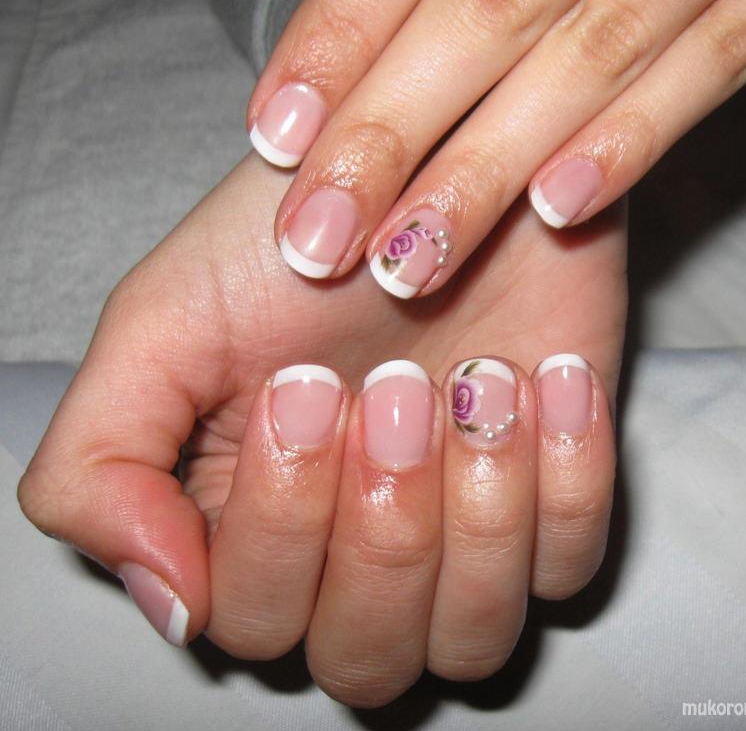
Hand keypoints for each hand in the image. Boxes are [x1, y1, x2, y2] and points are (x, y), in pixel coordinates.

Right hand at [18, 154, 625, 705]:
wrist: (439, 170)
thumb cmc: (301, 238)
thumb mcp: (162, 325)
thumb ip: (101, 465)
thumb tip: (170, 603)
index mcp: (251, 531)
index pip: (254, 616)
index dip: (283, 520)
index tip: (304, 385)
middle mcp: (354, 559)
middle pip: (366, 650)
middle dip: (384, 518)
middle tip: (395, 383)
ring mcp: (461, 544)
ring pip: (474, 634)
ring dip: (478, 508)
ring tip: (477, 379)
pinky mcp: (550, 509)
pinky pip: (569, 567)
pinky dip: (564, 478)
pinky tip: (547, 378)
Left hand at [247, 0, 745, 296]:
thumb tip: (330, 58)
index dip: (336, 41)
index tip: (275, 136)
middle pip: (480, 12)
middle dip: (389, 133)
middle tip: (316, 240)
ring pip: (586, 53)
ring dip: (487, 167)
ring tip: (406, 262)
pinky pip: (717, 62)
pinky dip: (636, 137)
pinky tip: (556, 212)